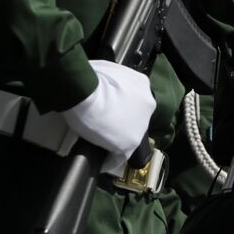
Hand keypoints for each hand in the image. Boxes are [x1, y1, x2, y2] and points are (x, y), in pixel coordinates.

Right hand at [60, 59, 155, 174]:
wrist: (85, 90)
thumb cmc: (91, 77)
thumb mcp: (108, 70)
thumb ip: (113, 82)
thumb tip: (103, 88)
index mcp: (142, 86)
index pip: (133, 102)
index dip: (120, 108)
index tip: (108, 112)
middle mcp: (147, 105)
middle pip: (134, 119)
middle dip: (120, 123)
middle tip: (102, 127)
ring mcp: (139, 126)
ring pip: (128, 138)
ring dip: (115, 142)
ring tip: (100, 145)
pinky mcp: (127, 144)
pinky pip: (118, 157)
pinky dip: (109, 161)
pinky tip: (100, 163)